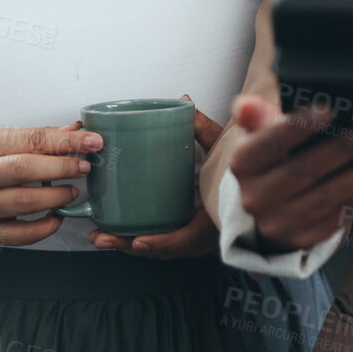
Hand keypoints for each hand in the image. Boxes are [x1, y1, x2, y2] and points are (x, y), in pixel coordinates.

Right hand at [0, 125, 101, 246]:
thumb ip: (35, 138)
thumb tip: (76, 131)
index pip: (30, 139)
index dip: (66, 141)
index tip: (93, 141)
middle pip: (25, 169)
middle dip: (62, 167)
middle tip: (85, 168)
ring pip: (23, 203)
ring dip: (56, 198)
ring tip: (72, 192)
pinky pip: (19, 235)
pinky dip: (44, 228)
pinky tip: (56, 218)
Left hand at [92, 98, 224, 258]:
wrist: (252, 179)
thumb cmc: (238, 167)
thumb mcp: (225, 147)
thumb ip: (206, 127)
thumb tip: (184, 102)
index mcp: (216, 217)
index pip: (189, 238)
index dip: (163, 242)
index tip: (139, 240)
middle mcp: (206, 234)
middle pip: (165, 249)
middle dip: (131, 246)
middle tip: (103, 237)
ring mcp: (196, 237)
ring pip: (160, 248)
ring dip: (128, 245)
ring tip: (99, 237)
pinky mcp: (186, 232)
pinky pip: (162, 242)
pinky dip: (139, 240)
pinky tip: (114, 234)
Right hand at [227, 94, 352, 251]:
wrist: (267, 208)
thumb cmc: (272, 158)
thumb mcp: (261, 135)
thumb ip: (256, 117)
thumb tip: (247, 104)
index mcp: (243, 164)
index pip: (269, 144)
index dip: (298, 127)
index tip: (329, 110)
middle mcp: (256, 197)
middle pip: (303, 171)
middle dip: (343, 150)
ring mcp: (280, 222)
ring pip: (326, 196)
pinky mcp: (304, 238)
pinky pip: (341, 217)